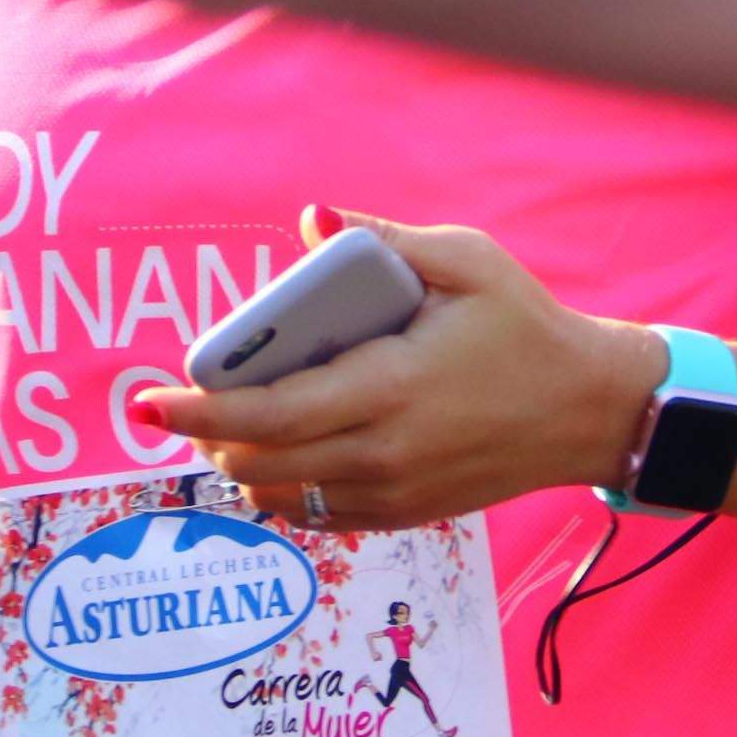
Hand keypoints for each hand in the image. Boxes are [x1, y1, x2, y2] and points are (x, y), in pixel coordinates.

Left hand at [139, 207, 662, 531]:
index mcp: (390, 387)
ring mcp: (392, 492)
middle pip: (257, 462)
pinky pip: (315, 514)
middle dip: (204, 436)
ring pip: (279, 496)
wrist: (589, 410)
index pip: (268, 414)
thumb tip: (310, 221)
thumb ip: (383, 242)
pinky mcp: (404, 514)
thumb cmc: (526, 327)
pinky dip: (281, 487)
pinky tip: (280, 451)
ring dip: (239, 463)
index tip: (147, 401)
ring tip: (226, 423)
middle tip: (177, 403)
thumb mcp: (466, 263)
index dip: (197, 411)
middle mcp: (383, 452)